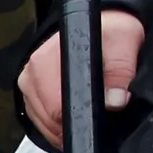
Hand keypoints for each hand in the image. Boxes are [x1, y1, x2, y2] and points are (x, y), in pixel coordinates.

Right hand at [19, 6, 142, 149]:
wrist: (100, 26)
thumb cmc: (110, 34)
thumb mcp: (124, 44)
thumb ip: (121, 72)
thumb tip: (114, 100)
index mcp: (47, 59)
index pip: (56, 106)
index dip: (79, 120)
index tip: (96, 122)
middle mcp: (32, 71)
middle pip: (47, 117)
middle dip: (72, 125)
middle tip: (97, 120)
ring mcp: (27, 82)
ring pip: (42, 122)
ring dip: (63, 126)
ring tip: (86, 116)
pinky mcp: (29, 91)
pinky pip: (38, 119)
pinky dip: (56, 123)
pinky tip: (73, 116)